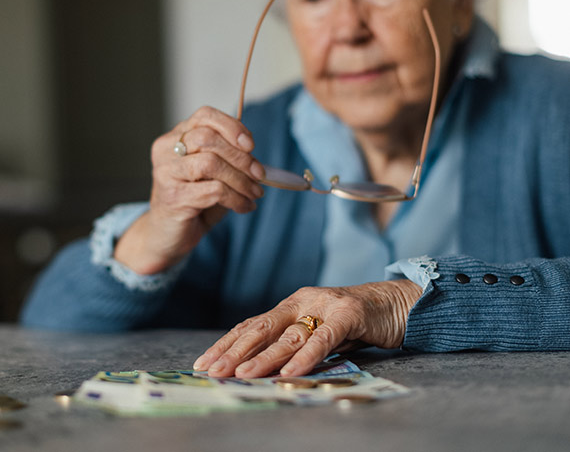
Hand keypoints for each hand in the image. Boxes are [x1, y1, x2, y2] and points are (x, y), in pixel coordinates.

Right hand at [114, 106, 264, 274]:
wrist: (167, 234)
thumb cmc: (193, 200)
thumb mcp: (212, 174)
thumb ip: (228, 158)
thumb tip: (255, 157)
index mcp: (176, 137)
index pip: (204, 116)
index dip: (232, 126)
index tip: (251, 145)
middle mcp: (166, 150)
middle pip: (208, 138)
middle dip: (241, 157)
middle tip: (259, 175)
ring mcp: (166, 173)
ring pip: (211, 163)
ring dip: (240, 180)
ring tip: (254, 194)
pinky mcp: (172, 197)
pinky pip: (213, 191)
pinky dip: (236, 199)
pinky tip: (243, 207)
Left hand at [193, 279, 422, 377]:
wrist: (394, 304)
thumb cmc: (352, 322)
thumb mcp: (317, 332)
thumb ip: (292, 344)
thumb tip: (257, 368)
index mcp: (291, 305)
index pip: (252, 325)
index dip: (226, 343)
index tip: (204, 363)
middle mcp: (303, 301)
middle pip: (262, 328)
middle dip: (234, 351)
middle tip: (212, 371)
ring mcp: (325, 306)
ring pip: (289, 334)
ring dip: (264, 357)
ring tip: (241, 374)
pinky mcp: (349, 315)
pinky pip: (324, 339)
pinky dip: (306, 356)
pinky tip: (290, 372)